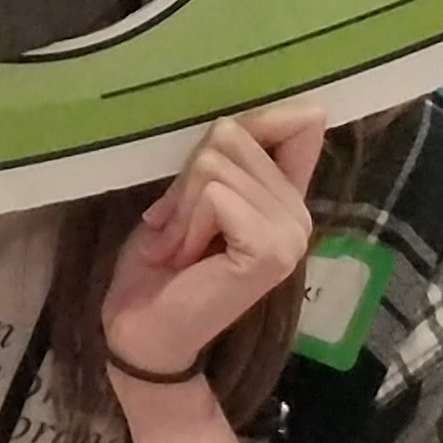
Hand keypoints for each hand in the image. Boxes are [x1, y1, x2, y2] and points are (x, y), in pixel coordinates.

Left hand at [102, 107, 327, 378]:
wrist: (141, 328)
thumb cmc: (159, 260)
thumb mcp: (190, 192)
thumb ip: (225, 156)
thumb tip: (261, 114)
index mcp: (286, 196)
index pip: (300, 122)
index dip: (256, 120)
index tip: (209, 160)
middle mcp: (300, 212)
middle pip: (234, 134)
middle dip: (188, 176)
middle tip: (179, 224)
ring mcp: (291, 234)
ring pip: (216, 164)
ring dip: (181, 205)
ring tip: (179, 243)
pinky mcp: (270, 251)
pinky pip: (215, 196)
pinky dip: (185, 222)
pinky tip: (183, 256)